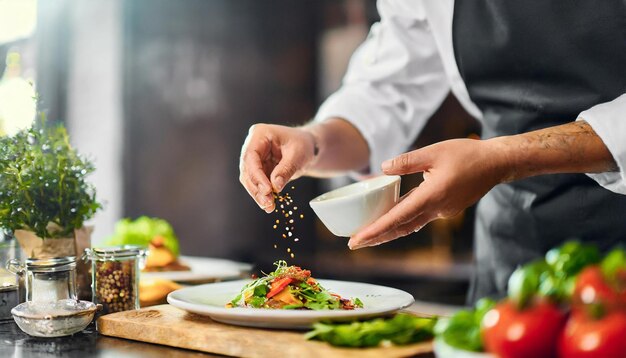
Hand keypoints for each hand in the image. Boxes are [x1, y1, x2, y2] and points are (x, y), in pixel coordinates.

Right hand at [239, 123, 316, 212]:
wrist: (307, 146)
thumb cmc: (303, 145)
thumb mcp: (298, 155)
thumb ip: (286, 170)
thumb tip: (275, 187)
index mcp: (259, 134)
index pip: (251, 156)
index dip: (256, 175)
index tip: (267, 190)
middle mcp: (252, 145)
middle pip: (247, 169)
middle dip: (256, 188)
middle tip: (268, 203)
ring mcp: (254, 157)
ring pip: (249, 179)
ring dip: (258, 194)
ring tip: (269, 206)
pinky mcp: (258, 169)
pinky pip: (256, 183)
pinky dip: (262, 194)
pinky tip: (269, 204)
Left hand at [348, 138, 506, 248]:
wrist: (496, 163)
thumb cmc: (467, 155)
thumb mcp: (433, 152)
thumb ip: (407, 161)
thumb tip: (383, 169)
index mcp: (431, 197)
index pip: (396, 219)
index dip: (374, 231)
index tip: (357, 240)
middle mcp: (436, 209)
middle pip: (400, 229)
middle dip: (376, 238)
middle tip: (354, 244)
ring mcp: (442, 211)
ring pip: (410, 225)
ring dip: (389, 232)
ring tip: (368, 236)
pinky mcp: (445, 208)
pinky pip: (419, 218)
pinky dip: (403, 221)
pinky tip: (391, 219)